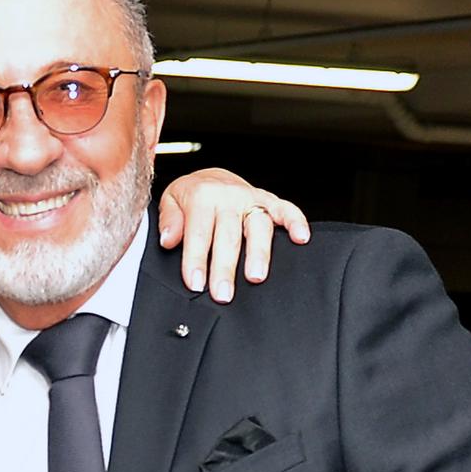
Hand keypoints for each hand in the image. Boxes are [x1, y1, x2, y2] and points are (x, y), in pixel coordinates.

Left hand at [155, 168, 312, 301]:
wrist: (210, 178)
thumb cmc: (191, 196)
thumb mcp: (171, 201)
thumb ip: (169, 220)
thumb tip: (169, 239)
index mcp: (203, 196)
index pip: (199, 233)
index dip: (196, 260)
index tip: (195, 283)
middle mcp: (230, 196)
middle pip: (228, 235)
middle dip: (225, 266)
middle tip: (223, 293)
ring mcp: (252, 199)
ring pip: (258, 226)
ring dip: (258, 252)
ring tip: (255, 277)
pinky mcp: (269, 201)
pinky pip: (287, 209)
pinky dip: (296, 222)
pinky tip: (301, 238)